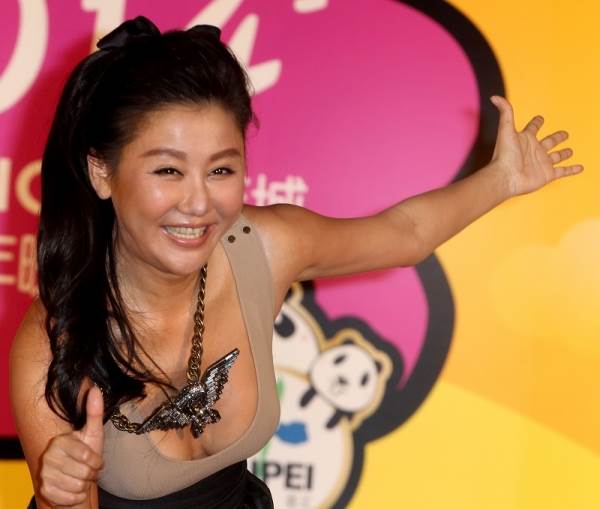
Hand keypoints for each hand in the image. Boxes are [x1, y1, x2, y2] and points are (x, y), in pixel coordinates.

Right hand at [38, 386, 103, 507]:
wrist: (74, 478)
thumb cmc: (87, 454)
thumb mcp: (93, 433)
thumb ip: (94, 412)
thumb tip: (97, 388)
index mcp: (60, 441)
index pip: (87, 456)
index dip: (96, 461)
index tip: (96, 461)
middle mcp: (48, 456)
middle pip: (83, 472)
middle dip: (91, 474)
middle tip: (89, 471)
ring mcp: (44, 474)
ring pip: (77, 486)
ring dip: (84, 485)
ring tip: (82, 478)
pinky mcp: (44, 490)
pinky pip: (69, 498)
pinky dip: (76, 496)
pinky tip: (74, 489)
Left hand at [489, 95, 582, 196]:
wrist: (505, 177)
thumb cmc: (504, 154)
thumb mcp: (506, 130)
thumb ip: (505, 112)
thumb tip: (494, 97)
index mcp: (525, 139)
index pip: (533, 128)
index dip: (536, 122)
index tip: (540, 118)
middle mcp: (534, 150)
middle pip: (549, 141)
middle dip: (556, 138)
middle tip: (564, 134)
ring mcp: (542, 163)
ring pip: (557, 156)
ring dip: (564, 153)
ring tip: (570, 151)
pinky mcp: (548, 174)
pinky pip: (563, 171)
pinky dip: (572, 170)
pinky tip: (580, 168)